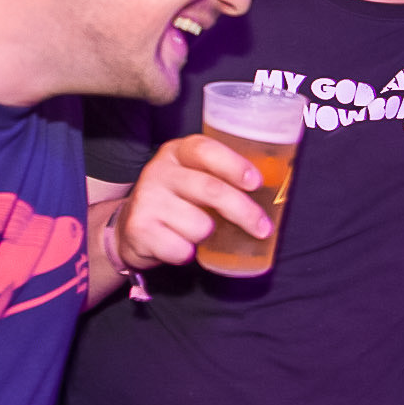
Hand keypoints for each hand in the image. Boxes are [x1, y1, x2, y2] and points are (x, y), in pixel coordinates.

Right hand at [112, 134, 268, 269]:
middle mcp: (159, 170)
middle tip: (262, 228)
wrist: (131, 226)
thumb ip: (222, 177)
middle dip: (243, 212)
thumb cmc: (177, 201)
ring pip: (199, 225)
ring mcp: (146, 199)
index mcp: (178, 152)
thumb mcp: (194, 178)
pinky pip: (180, 249)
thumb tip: (272, 193)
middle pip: (211, 190)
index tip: (256, 182)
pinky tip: (178, 245)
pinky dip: (186, 254)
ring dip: (207, 236)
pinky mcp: (138, 229)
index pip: (206, 150)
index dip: (233, 165)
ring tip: (197, 232)